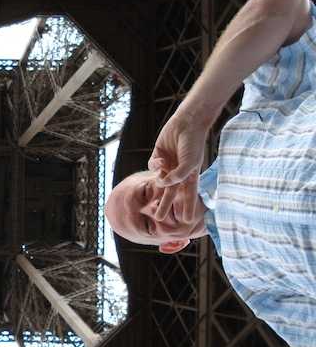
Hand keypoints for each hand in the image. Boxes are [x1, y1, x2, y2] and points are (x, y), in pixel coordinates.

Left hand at [148, 107, 210, 221]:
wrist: (186, 124)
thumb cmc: (193, 144)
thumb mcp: (190, 163)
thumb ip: (178, 177)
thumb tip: (162, 185)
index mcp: (190, 175)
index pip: (188, 195)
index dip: (188, 207)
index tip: (187, 222)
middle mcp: (178, 172)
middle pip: (170, 193)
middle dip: (165, 206)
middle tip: (159, 219)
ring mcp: (167, 165)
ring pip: (159, 182)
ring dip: (159, 192)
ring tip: (159, 206)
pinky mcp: (158, 157)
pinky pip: (153, 167)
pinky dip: (155, 165)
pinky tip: (162, 159)